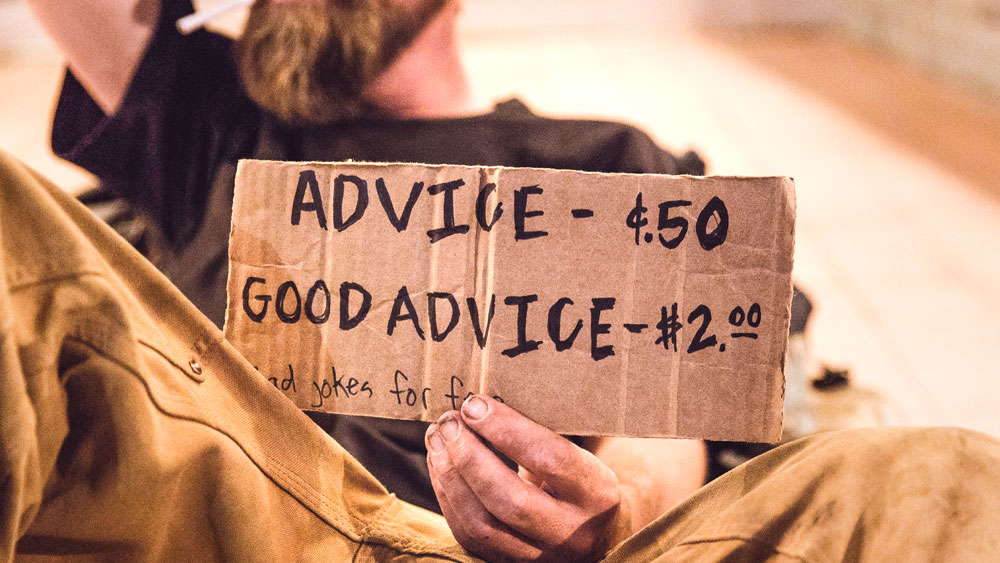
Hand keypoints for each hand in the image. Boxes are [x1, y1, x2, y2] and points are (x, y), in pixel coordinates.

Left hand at [425, 395, 630, 562]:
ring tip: (437, 438)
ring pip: (482, 525)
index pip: (550, 459)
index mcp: (596, 494)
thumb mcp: (578, 454)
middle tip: (448, 422)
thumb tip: (481, 404)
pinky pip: (469, 536)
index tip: (474, 405)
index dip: (507, 430)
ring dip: (450, 477)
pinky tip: (440, 465)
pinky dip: (448, 497)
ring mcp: (541, 557)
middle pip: (509, 500)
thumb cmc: (580, 479)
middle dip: (469, 457)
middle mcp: (572, 533)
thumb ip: (539, 436)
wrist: (598, 532)